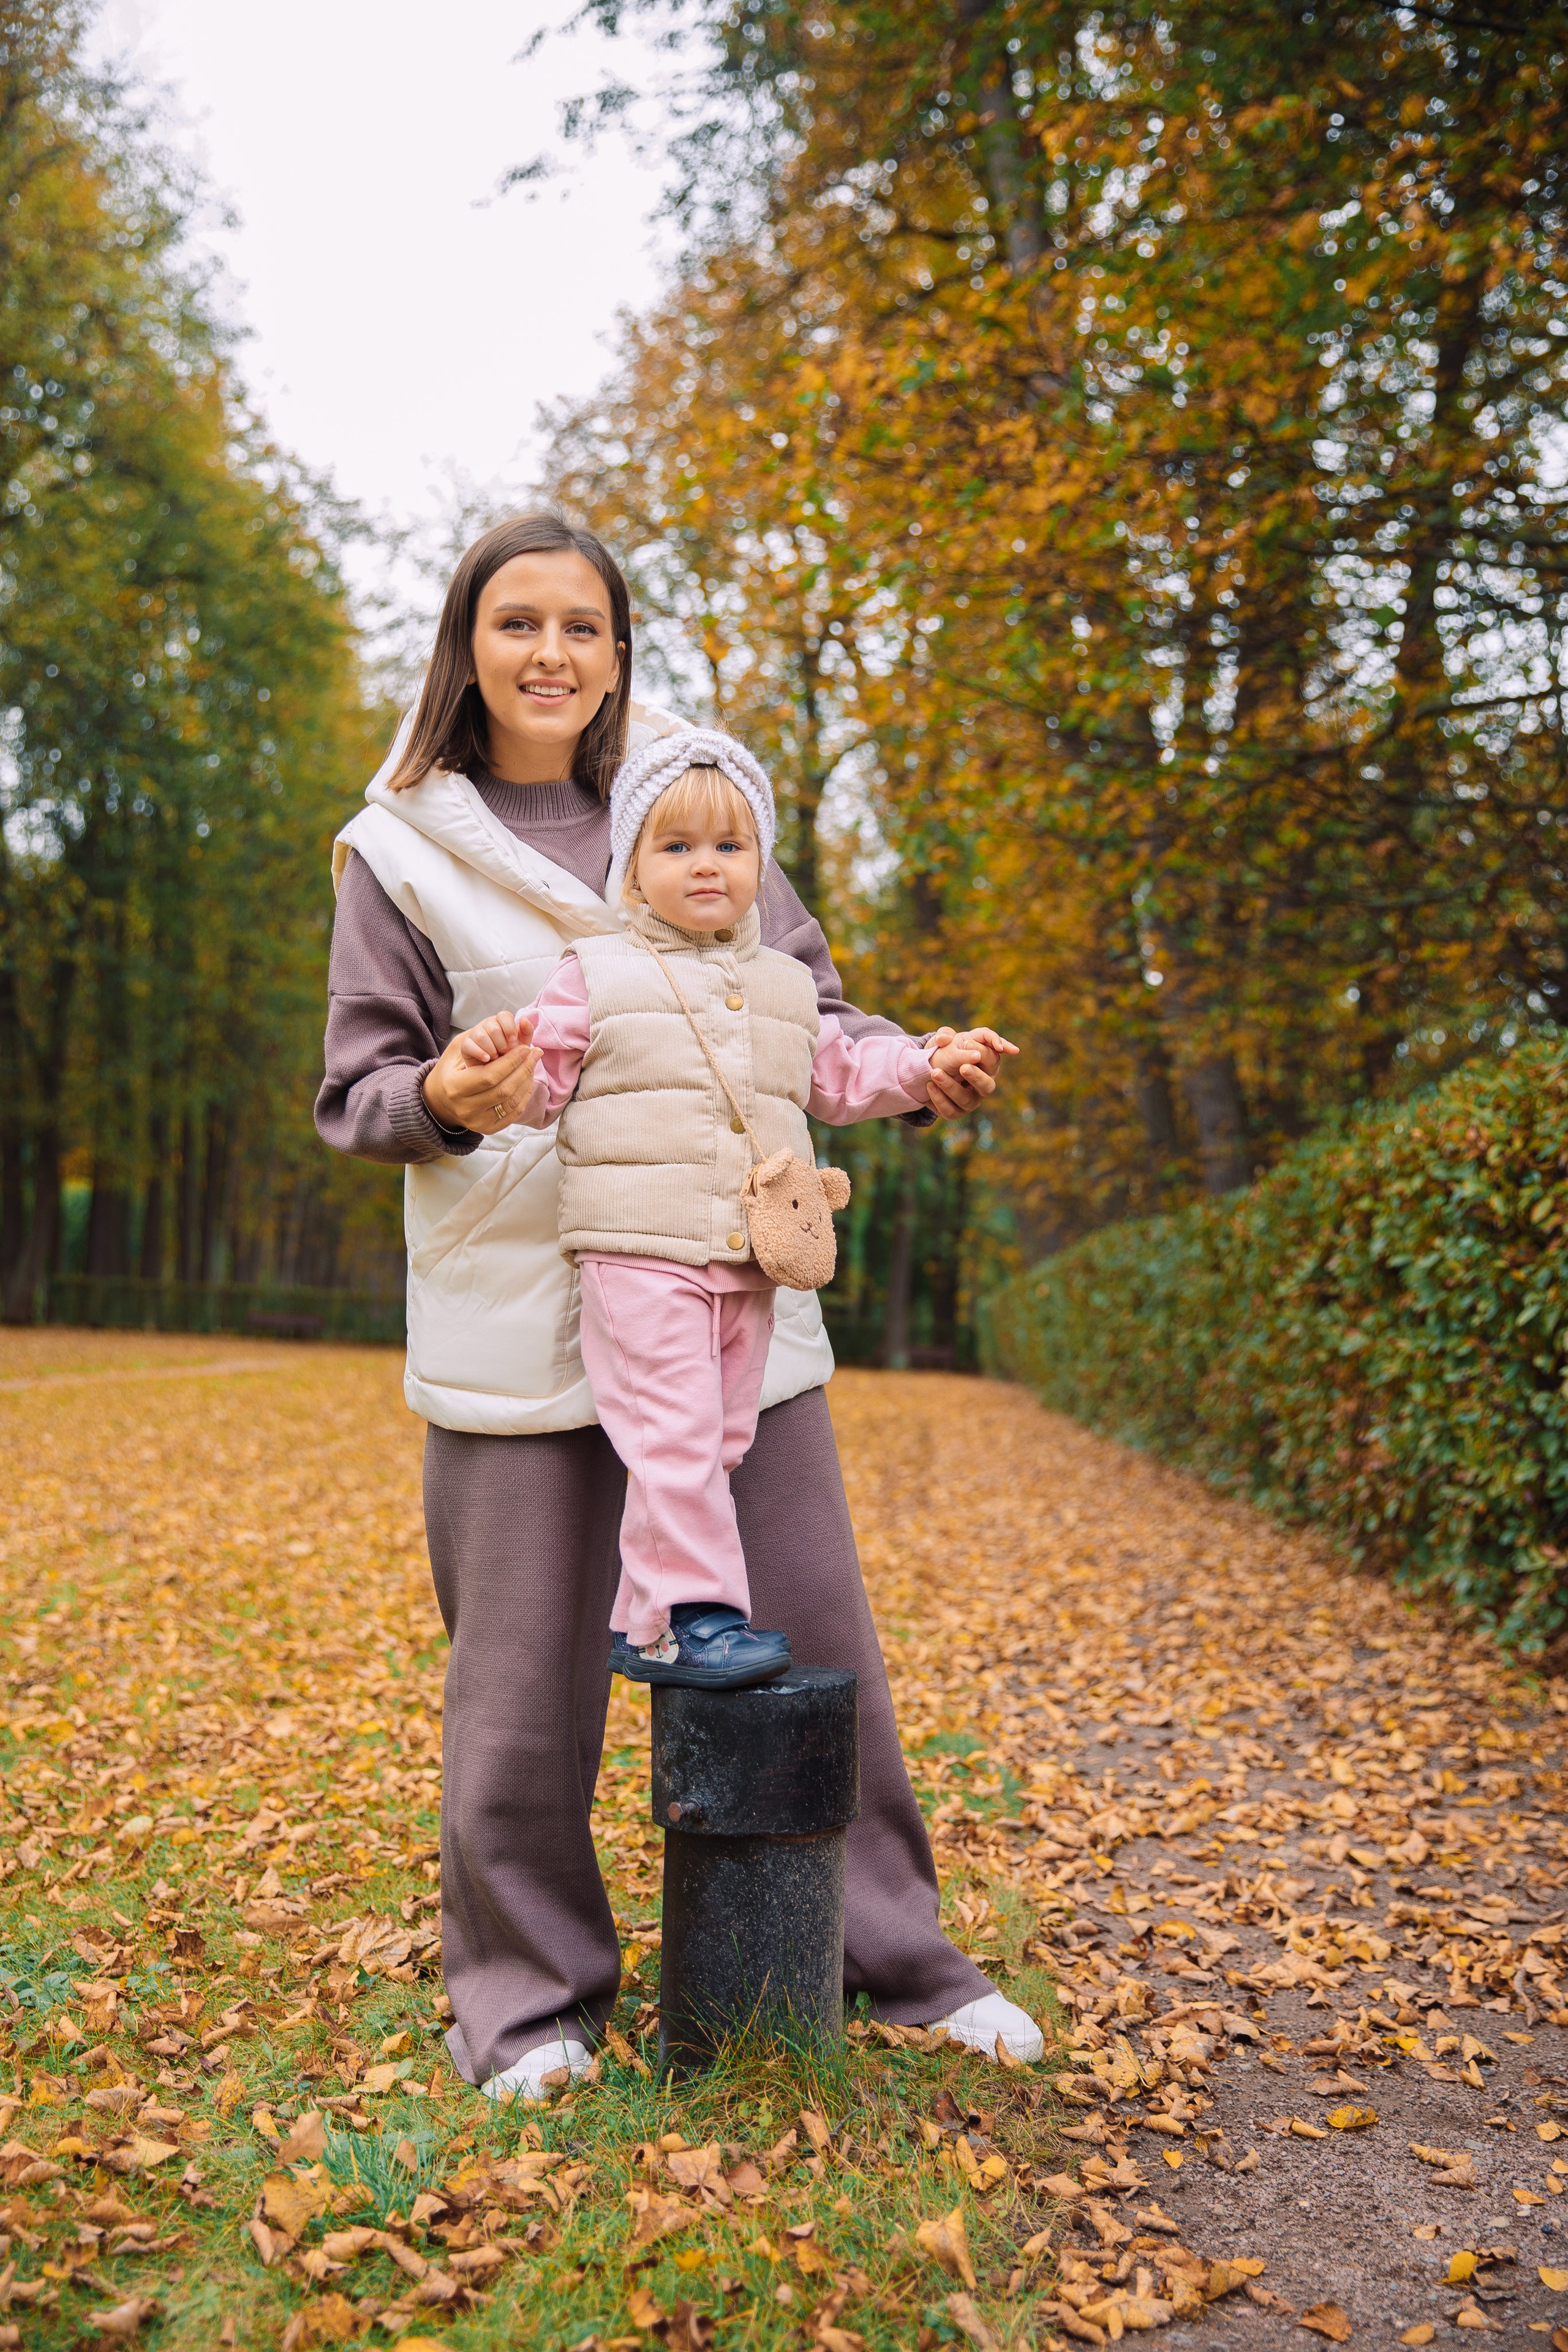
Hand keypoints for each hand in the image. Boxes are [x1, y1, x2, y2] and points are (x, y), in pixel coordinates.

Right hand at [423, 1011, 539, 1134]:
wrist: (440, 1102)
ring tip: (533, 1063)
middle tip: (534, 1053)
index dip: (511, 1061)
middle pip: (504, 1090)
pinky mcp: (489, 1129)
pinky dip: (525, 1094)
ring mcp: (478, 1121)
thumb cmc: (451, 1072)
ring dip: (527, 1080)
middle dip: (523, 1069)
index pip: (489, 1076)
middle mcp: (465, 1108)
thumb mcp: (456, 1051)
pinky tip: (528, 1079)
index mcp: (455, 1087)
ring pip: (512, 1102)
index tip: (525, 1047)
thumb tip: (513, 1031)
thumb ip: (481, 1040)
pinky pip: (514, 1113)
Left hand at [924, 1025, 1018, 1120]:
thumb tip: (945, 1038)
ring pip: (966, 1100)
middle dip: (976, 1077)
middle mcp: (982, 1084)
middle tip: (963, 1067)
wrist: (925, 1069)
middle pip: (988, 1086)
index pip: (993, 1058)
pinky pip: (950, 1110)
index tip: (967, 1043)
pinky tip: (929, 1085)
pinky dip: (939, 1098)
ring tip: (935, 1072)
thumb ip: (945, 1034)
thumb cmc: (944, 1052)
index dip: (984, 1051)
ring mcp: (970, 1100)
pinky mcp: (955, 1111)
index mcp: (986, 1064)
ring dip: (950, 1087)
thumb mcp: (944, 1039)